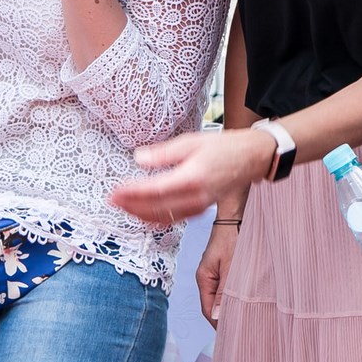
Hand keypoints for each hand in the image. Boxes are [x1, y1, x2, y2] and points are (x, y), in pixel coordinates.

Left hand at [110, 129, 273, 223]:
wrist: (250, 158)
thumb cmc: (223, 146)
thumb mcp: (191, 141)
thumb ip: (163, 153)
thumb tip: (138, 158)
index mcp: (192, 178)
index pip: (154, 190)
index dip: (132, 193)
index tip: (114, 191)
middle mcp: (195, 197)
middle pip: (155, 209)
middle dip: (130, 206)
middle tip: (110, 200)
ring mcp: (199, 207)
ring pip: (163, 218)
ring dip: (139, 214)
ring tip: (122, 206)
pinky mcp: (200, 210)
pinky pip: (173, 220)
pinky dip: (155, 219)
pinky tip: (142, 214)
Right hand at [196, 223, 240, 326]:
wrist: (235, 215)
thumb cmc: (232, 236)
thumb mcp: (230, 266)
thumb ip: (224, 291)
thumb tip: (217, 316)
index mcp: (204, 278)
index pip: (207, 309)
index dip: (218, 323)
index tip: (231, 333)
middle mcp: (207, 277)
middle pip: (212, 305)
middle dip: (224, 317)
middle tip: (241, 328)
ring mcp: (214, 273)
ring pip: (220, 296)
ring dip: (230, 306)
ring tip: (244, 317)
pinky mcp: (223, 268)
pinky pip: (226, 287)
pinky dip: (233, 295)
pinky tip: (244, 299)